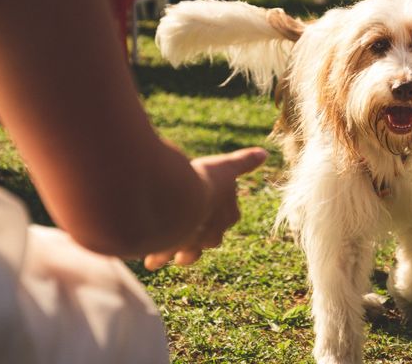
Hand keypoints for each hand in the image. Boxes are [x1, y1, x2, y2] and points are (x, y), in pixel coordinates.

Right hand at [144, 147, 267, 269]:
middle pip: (206, 239)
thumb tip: (263, 154)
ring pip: (184, 251)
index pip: (225, 218)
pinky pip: (160, 253)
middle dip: (196, 237)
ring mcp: (189, 244)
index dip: (215, 212)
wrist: (179, 200)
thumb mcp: (226, 167)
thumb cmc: (205, 182)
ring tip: (160, 257)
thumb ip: (243, 162)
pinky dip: (154, 254)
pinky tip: (148, 256)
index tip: (206, 208)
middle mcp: (212, 235)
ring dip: (172, 251)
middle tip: (186, 233)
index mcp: (228, 217)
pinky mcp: (166, 249)